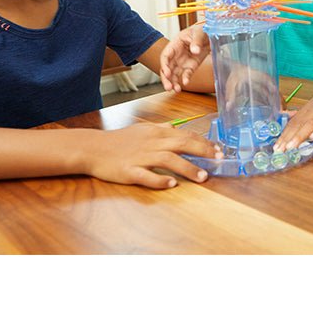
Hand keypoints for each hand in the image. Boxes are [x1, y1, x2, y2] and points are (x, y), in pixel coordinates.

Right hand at [83, 122, 220, 187]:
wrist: (93, 148)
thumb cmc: (118, 140)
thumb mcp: (142, 129)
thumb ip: (160, 129)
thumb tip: (175, 127)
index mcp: (156, 132)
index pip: (185, 135)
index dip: (204, 142)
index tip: (219, 149)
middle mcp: (152, 143)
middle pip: (182, 144)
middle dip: (203, 151)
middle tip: (219, 159)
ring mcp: (141, 157)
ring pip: (168, 160)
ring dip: (187, 168)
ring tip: (203, 177)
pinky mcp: (130, 171)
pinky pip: (147, 176)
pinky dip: (160, 180)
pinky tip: (171, 184)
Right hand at [160, 23, 209, 91]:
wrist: (210, 35)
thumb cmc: (200, 31)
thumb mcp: (199, 33)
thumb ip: (196, 41)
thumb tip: (195, 50)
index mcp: (175, 45)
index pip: (165, 56)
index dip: (164, 65)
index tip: (167, 73)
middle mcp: (176, 55)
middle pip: (167, 68)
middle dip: (166, 78)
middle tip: (168, 87)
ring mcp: (182, 62)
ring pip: (174, 74)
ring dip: (173, 82)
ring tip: (176, 90)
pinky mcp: (190, 67)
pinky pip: (186, 74)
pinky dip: (185, 79)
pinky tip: (186, 83)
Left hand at [272, 80, 312, 152]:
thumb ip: (308, 114)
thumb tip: (293, 121)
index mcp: (310, 107)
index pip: (294, 122)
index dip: (284, 134)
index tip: (277, 146)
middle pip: (299, 124)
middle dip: (288, 137)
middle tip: (279, 149)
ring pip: (311, 124)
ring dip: (299, 135)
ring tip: (290, 146)